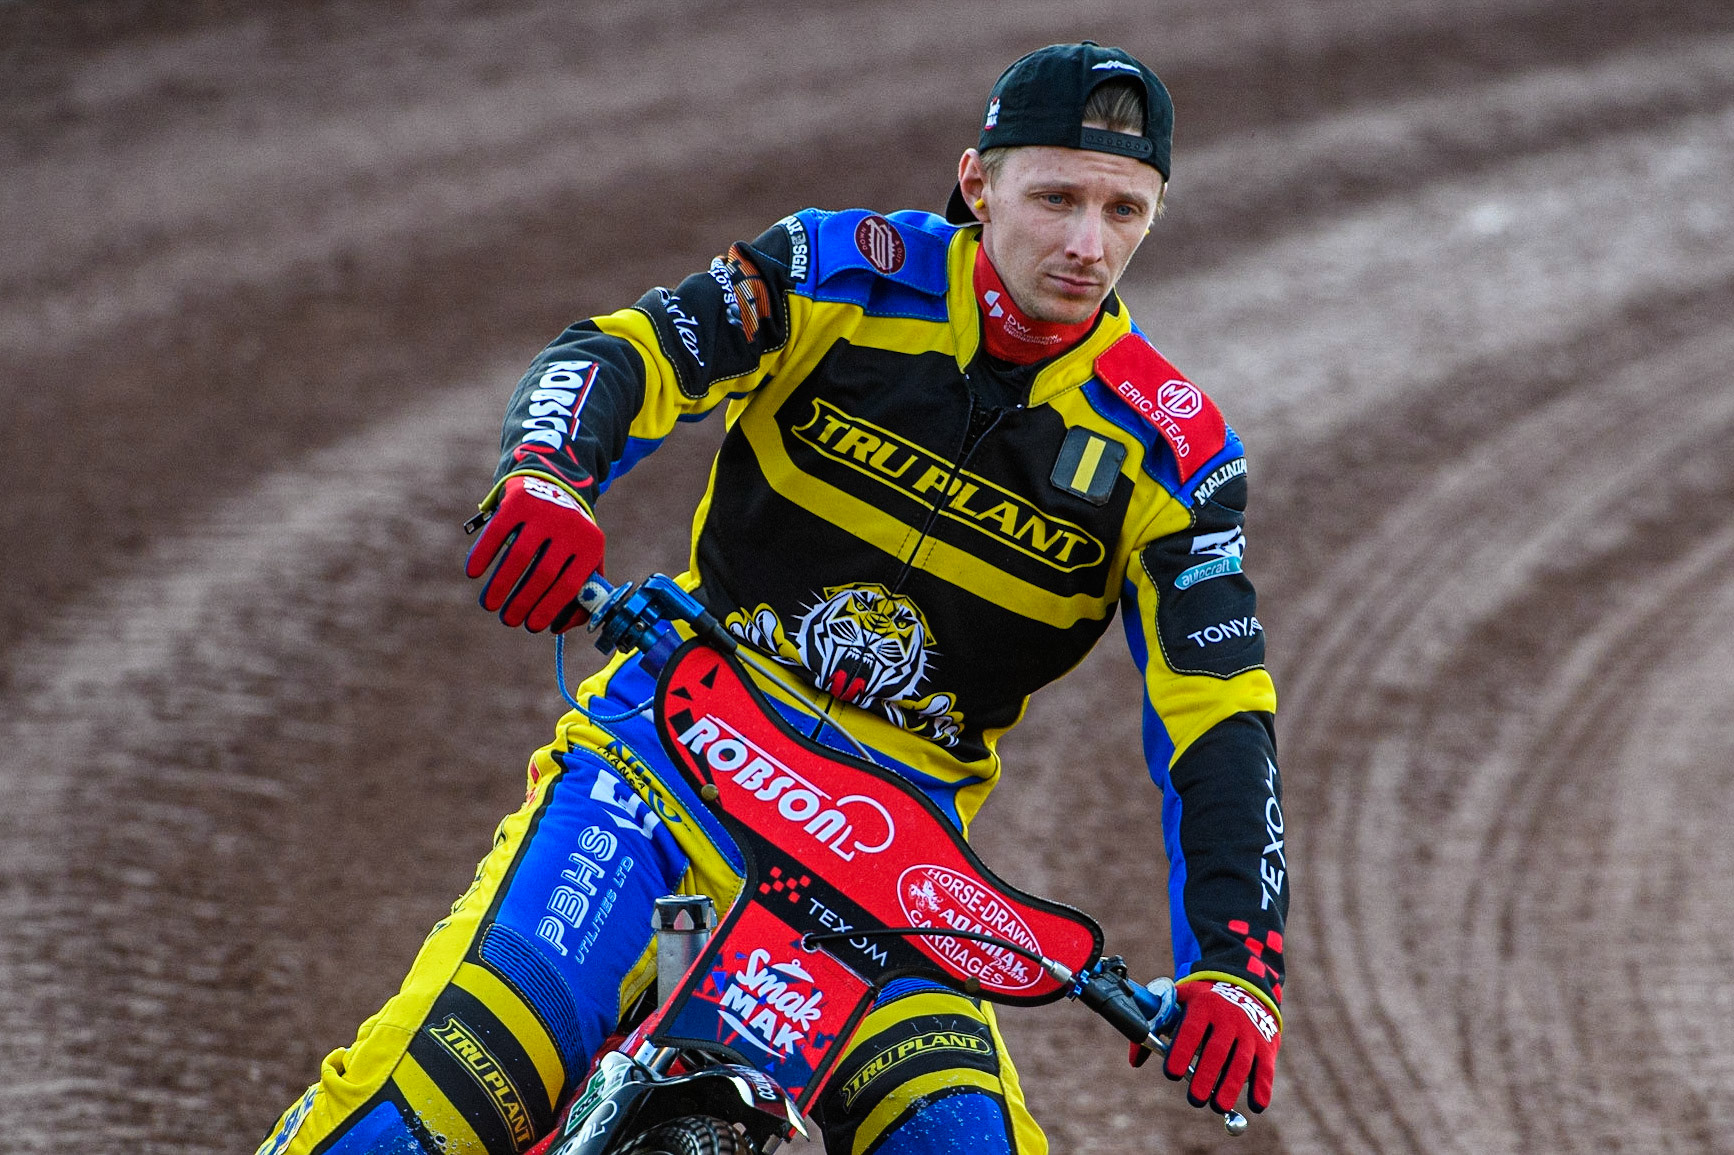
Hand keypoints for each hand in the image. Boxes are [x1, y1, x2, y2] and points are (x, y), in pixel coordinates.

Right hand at [465, 475, 604, 631]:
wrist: (555, 484)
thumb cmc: (569, 535)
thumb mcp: (586, 557)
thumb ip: (581, 592)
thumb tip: (558, 626)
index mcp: (591, 545)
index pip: (569, 585)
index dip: (549, 609)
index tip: (531, 627)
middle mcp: (571, 526)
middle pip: (543, 574)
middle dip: (522, 602)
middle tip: (507, 620)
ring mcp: (544, 511)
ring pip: (519, 556)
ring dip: (500, 585)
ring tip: (489, 604)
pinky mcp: (519, 500)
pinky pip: (497, 532)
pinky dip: (483, 554)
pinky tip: (473, 573)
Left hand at [1163, 977, 1280, 1113]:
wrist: (1245, 984)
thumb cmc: (1203, 1001)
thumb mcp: (1180, 1002)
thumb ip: (1156, 1027)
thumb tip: (1135, 1060)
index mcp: (1203, 1006)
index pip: (1190, 1030)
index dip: (1181, 1052)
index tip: (1171, 1073)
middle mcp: (1228, 1017)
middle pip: (1216, 1051)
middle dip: (1205, 1077)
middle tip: (1194, 1099)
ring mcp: (1250, 1031)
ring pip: (1241, 1062)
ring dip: (1230, 1087)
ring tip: (1217, 1106)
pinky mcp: (1266, 1045)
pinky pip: (1265, 1069)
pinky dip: (1262, 1088)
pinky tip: (1255, 1106)